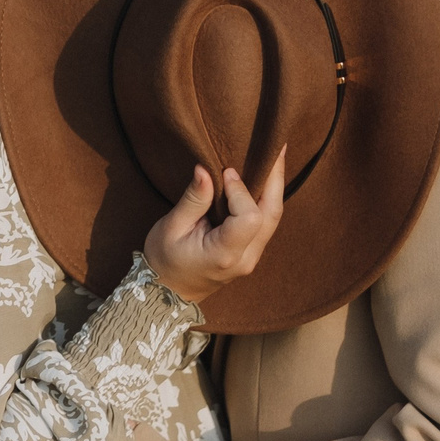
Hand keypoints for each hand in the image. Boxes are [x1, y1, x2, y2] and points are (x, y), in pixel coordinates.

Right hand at [143, 150, 286, 307]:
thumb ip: (193, 200)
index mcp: (225, 254)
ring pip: (273, 218)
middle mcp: (246, 258)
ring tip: (274, 157)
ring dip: (274, 187)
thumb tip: (205, 168)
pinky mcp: (251, 251)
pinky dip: (266, 198)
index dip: (241, 191)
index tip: (224, 173)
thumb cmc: (164, 259)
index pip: (249, 217)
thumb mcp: (171, 228)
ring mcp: (252, 256)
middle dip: (275, 179)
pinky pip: (265, 222)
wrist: (168, 291)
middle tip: (275, 149)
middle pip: (272, 215)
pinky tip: (264, 178)